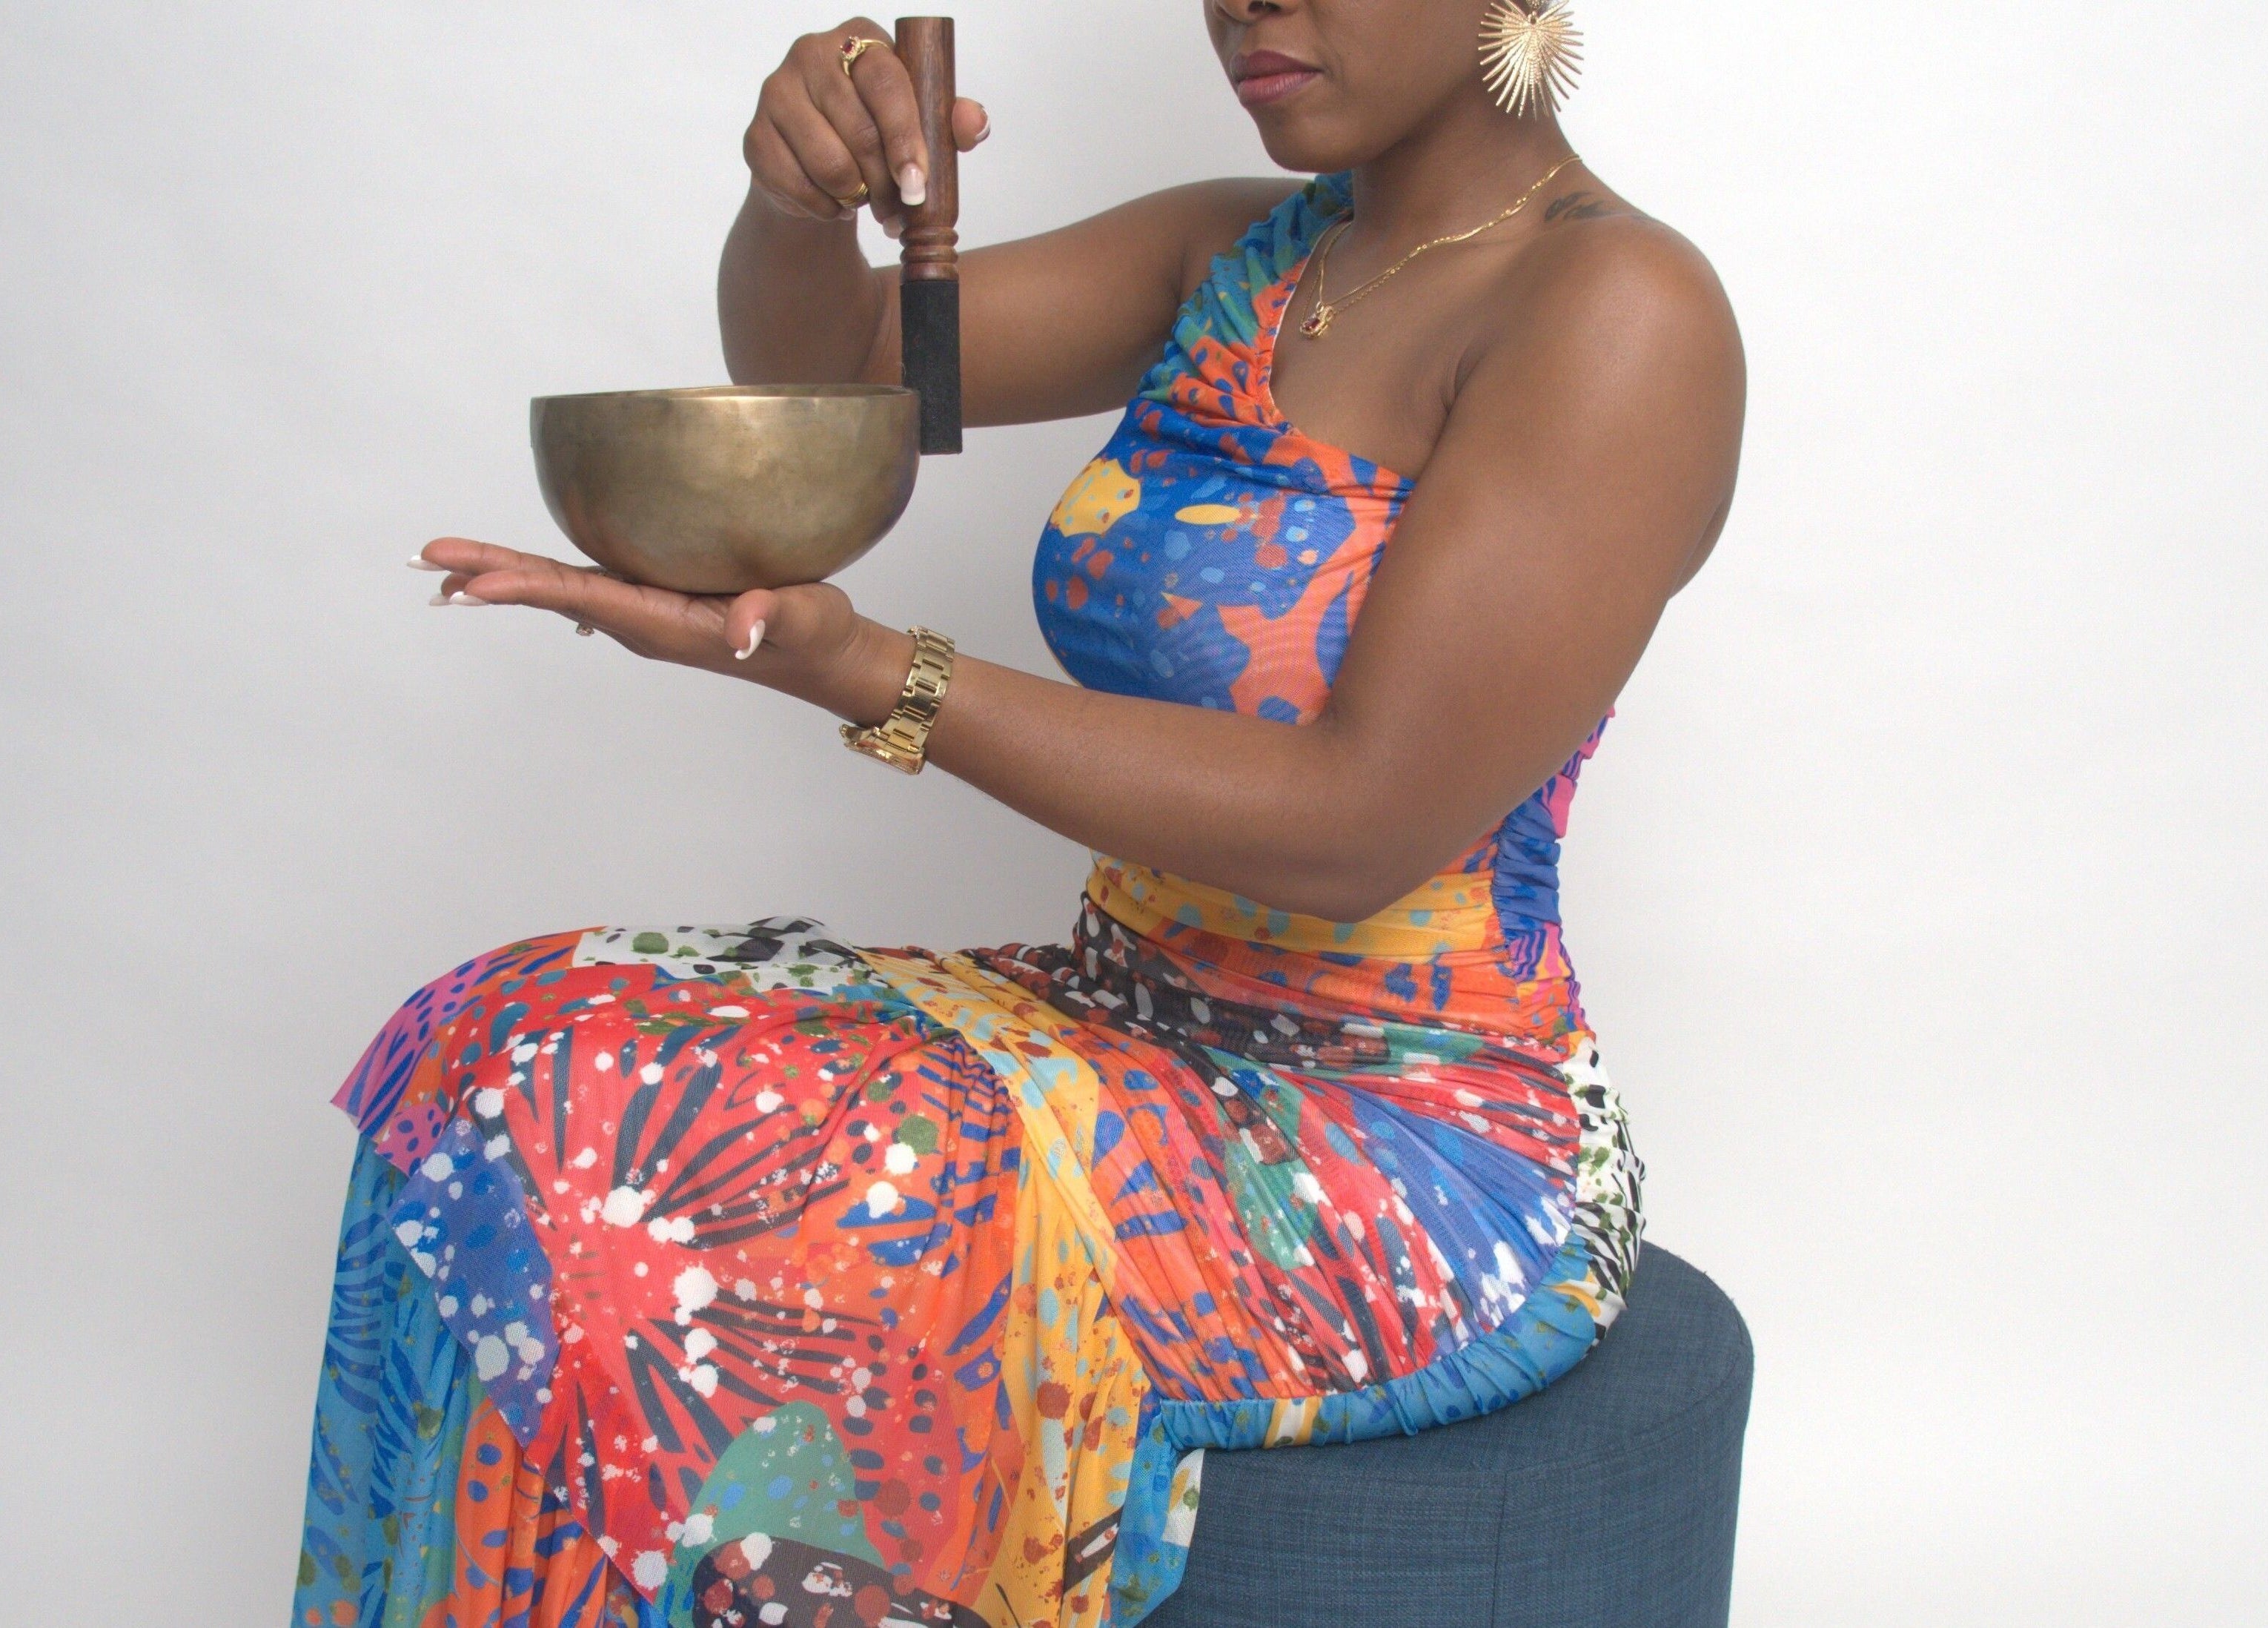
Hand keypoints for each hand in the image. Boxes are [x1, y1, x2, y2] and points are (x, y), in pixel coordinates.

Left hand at [413, 537, 887, 713]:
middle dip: (488, 576)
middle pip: (552, 593)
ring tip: (445, 567)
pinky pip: (583, 587)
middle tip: (425, 560)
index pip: (580, 596)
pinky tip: (512, 575)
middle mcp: (640, 620)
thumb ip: (774, 616)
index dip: (523, 585)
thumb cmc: (815, 635)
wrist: (823, 658)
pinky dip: (539, 578)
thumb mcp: (804, 618)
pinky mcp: (654, 601)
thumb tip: (744, 627)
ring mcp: (644, 613)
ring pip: (560, 590)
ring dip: (503, 577)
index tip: (469, 582)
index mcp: (663, 623)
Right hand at [744, 18, 988, 235]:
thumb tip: (975, 124)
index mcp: (860, 40)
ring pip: (828, 162)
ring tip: (867, 202)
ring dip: (856, 196)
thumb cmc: (875, 133)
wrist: (817, 164)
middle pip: (859, 129)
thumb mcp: (919, 123)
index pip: (885, 83)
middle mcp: (811, 54)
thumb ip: (948, 121)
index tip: (918, 183)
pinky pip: (798, 185)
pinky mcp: (755, 136)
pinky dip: (825, 206)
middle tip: (898, 210)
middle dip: (885, 182)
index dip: (905, 137)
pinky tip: (835, 202)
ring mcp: (777, 92)